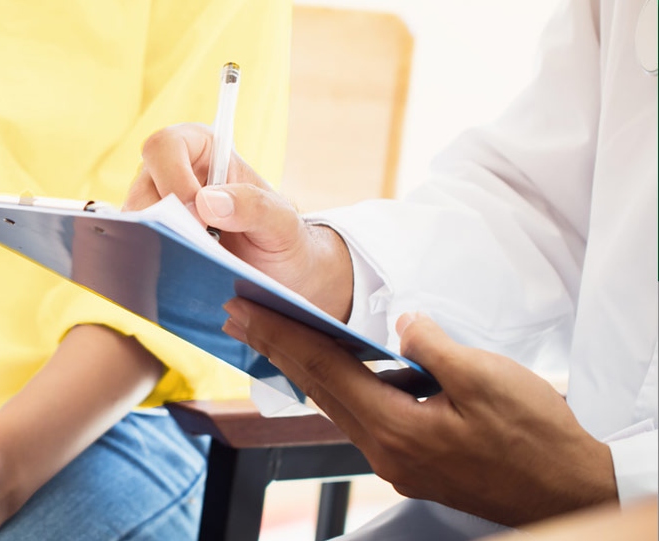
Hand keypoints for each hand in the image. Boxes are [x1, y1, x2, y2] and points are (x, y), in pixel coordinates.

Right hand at [125, 123, 353, 319]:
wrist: (281, 274)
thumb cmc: (282, 238)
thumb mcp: (282, 223)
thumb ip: (254, 207)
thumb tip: (206, 202)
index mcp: (202, 150)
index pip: (165, 146)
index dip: (172, 177)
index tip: (197, 214)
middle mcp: (172, 175)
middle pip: (142, 188)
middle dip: (161, 219)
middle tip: (193, 247)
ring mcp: (158, 210)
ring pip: (133, 222)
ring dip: (155, 244)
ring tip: (189, 265)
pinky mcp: (153, 242)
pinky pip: (136, 248)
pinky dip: (150, 262)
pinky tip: (175, 276)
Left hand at [222, 301, 617, 525]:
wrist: (569, 491)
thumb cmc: (536, 438)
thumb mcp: (487, 378)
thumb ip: (432, 346)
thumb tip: (401, 322)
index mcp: (395, 428)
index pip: (321, 370)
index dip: (280, 334)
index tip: (243, 311)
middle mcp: (384, 450)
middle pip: (316, 389)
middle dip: (274, 348)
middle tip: (236, 318)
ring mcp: (396, 462)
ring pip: (336, 404)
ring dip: (302, 367)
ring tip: (272, 335)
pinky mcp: (412, 463)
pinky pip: (362, 416)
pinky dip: (339, 387)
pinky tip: (333, 369)